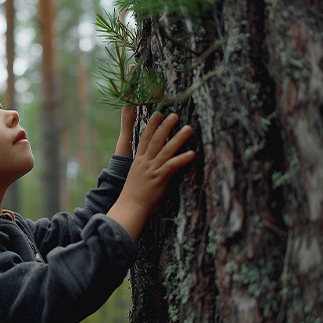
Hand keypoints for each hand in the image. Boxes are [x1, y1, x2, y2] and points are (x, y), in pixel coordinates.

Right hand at [108, 112, 195, 238]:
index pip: (144, 139)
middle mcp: (145, 162)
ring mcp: (152, 169)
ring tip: (188, 128)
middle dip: (165, 126)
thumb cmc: (134, 197)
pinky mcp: (159, 178)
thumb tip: (152, 166)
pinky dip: (183, 159)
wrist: (130, 208)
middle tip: (174, 115)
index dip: (151, 125)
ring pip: (166, 149)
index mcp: (138, 161)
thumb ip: (144, 169)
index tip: (157, 114)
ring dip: (178, 138)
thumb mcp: (136, 178)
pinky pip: (172, 165)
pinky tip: (193, 153)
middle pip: (155, 140)